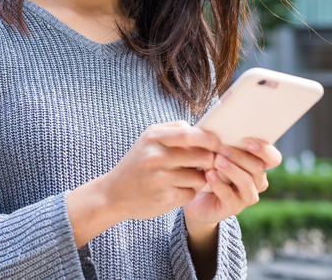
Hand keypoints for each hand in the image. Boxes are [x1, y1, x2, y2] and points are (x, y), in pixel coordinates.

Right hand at [68, 121, 221, 246]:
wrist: (114, 193)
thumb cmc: (138, 164)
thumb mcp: (149, 141)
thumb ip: (175, 133)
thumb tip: (206, 133)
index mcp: (153, 137)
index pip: (191, 133)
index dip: (210, 139)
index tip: (217, 144)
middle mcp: (156, 156)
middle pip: (202, 155)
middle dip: (211, 160)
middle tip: (209, 163)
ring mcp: (161, 178)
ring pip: (200, 176)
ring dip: (201, 178)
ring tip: (189, 177)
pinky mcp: (165, 197)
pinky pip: (192, 193)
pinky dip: (190, 192)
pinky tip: (178, 189)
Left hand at [182, 138, 281, 225]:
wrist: (196, 196)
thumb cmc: (208, 166)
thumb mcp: (215, 151)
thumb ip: (222, 139)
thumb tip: (220, 118)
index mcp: (258, 164)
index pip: (273, 158)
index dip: (265, 150)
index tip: (248, 141)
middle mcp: (257, 181)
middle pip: (257, 167)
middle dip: (240, 156)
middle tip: (221, 147)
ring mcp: (247, 196)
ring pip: (246, 182)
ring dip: (231, 169)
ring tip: (216, 160)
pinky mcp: (233, 207)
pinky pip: (230, 196)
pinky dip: (219, 184)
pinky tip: (209, 174)